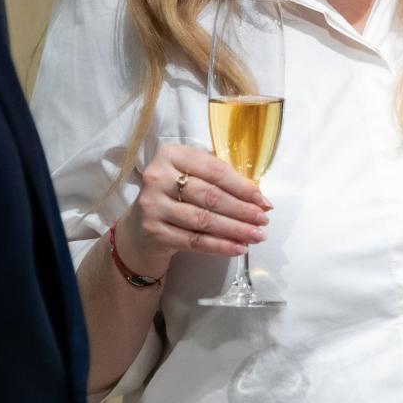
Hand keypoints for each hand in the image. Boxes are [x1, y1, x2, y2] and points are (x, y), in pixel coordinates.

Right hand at [113, 142, 271, 274]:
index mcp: (171, 154)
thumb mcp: (191, 177)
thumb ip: (219, 179)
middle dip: (242, 210)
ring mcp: (152, 205)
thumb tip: (258, 197)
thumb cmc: (174, 196)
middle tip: (263, 220)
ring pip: (204, 220)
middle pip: (210, 196)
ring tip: (256, 235)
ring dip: (235, 229)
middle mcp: (157, 177)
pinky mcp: (153, 231)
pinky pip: (194, 240)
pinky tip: (238, 248)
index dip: (243, 187)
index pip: (215, 170)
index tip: (263, 200)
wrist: (139, 229)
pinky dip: (220, 246)